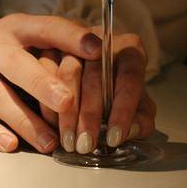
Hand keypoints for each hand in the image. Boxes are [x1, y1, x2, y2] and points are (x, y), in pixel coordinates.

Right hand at [0, 14, 101, 152]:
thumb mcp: (20, 41)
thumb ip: (53, 53)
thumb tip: (101, 72)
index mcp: (15, 29)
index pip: (47, 27)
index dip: (72, 37)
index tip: (97, 48)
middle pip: (17, 65)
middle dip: (43, 84)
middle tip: (68, 104)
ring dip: (26, 122)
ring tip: (51, 142)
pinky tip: (12, 144)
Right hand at [32, 29, 156, 154]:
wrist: (99, 81)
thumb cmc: (121, 95)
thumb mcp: (138, 107)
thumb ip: (141, 119)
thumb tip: (130, 130)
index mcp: (130, 50)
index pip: (130, 77)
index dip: (124, 109)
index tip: (116, 136)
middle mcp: (103, 42)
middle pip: (96, 75)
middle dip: (90, 115)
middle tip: (87, 144)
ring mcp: (75, 43)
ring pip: (68, 73)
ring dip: (66, 113)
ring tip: (69, 141)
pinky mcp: (50, 49)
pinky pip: (45, 76)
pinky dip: (47, 105)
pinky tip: (52, 128)